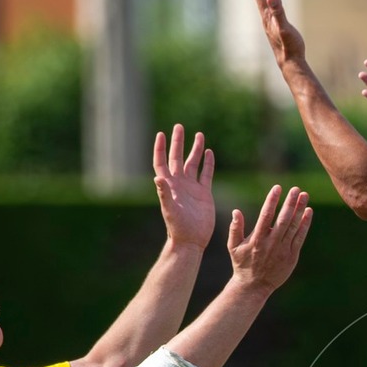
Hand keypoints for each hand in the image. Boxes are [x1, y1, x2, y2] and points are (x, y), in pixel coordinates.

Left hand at [152, 123, 215, 249]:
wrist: (191, 240)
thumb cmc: (177, 227)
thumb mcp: (169, 210)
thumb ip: (164, 193)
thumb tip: (157, 178)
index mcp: (169, 185)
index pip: (162, 162)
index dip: (160, 148)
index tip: (161, 134)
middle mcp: (179, 183)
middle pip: (177, 157)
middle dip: (178, 142)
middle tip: (179, 126)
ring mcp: (192, 187)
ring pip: (193, 163)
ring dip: (194, 149)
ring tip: (198, 134)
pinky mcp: (204, 193)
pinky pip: (206, 174)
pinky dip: (208, 163)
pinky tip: (209, 153)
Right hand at [227, 185, 312, 294]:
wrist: (254, 286)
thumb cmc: (242, 264)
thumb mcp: (233, 247)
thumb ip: (235, 228)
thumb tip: (236, 211)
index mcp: (257, 239)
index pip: (265, 216)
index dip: (272, 200)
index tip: (277, 188)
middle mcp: (271, 244)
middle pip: (283, 219)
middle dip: (290, 202)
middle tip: (296, 189)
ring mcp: (283, 250)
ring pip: (294, 226)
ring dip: (300, 210)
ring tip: (305, 195)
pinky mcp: (292, 256)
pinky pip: (300, 237)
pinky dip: (305, 224)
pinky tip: (309, 212)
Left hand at [248, 0, 305, 68]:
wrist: (290, 62)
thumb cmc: (288, 46)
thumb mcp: (284, 27)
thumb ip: (278, 12)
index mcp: (267, 16)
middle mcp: (267, 17)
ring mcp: (272, 22)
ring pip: (267, 2)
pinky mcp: (279, 26)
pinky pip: (275, 8)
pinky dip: (275, 0)